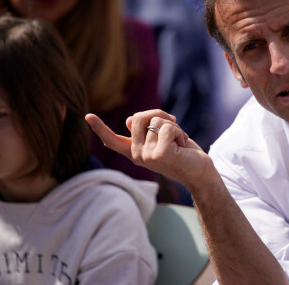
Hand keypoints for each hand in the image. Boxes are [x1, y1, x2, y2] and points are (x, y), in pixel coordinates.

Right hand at [85, 110, 211, 187]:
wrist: (200, 173)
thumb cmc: (183, 153)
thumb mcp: (162, 139)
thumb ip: (146, 131)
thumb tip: (129, 121)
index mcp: (135, 152)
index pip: (113, 140)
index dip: (100, 128)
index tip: (87, 115)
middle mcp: (137, 155)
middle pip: (138, 117)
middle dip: (160, 115)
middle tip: (174, 128)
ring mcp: (146, 156)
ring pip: (157, 121)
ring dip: (174, 127)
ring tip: (179, 142)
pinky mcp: (159, 155)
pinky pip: (167, 127)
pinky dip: (180, 132)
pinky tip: (182, 146)